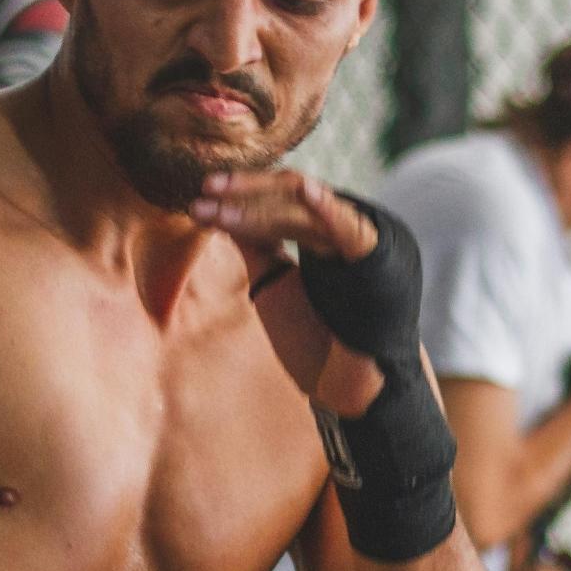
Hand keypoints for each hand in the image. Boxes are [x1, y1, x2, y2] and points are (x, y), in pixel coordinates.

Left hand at [193, 169, 390, 417]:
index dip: (235, 202)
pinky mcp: (373, 259)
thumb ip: (257, 249)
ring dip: (260, 199)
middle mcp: (332, 230)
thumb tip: (225, 218)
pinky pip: (351, 229)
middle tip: (204, 187)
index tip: (197, 205)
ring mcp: (351, 241)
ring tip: (222, 191)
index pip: (272, 205)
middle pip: (285, 196)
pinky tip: (307, 191)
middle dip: (242, 191)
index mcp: (312, 235)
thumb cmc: (313, 338)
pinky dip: (330, 209)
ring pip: (306, 206)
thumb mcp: (274, 285)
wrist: (348, 384)